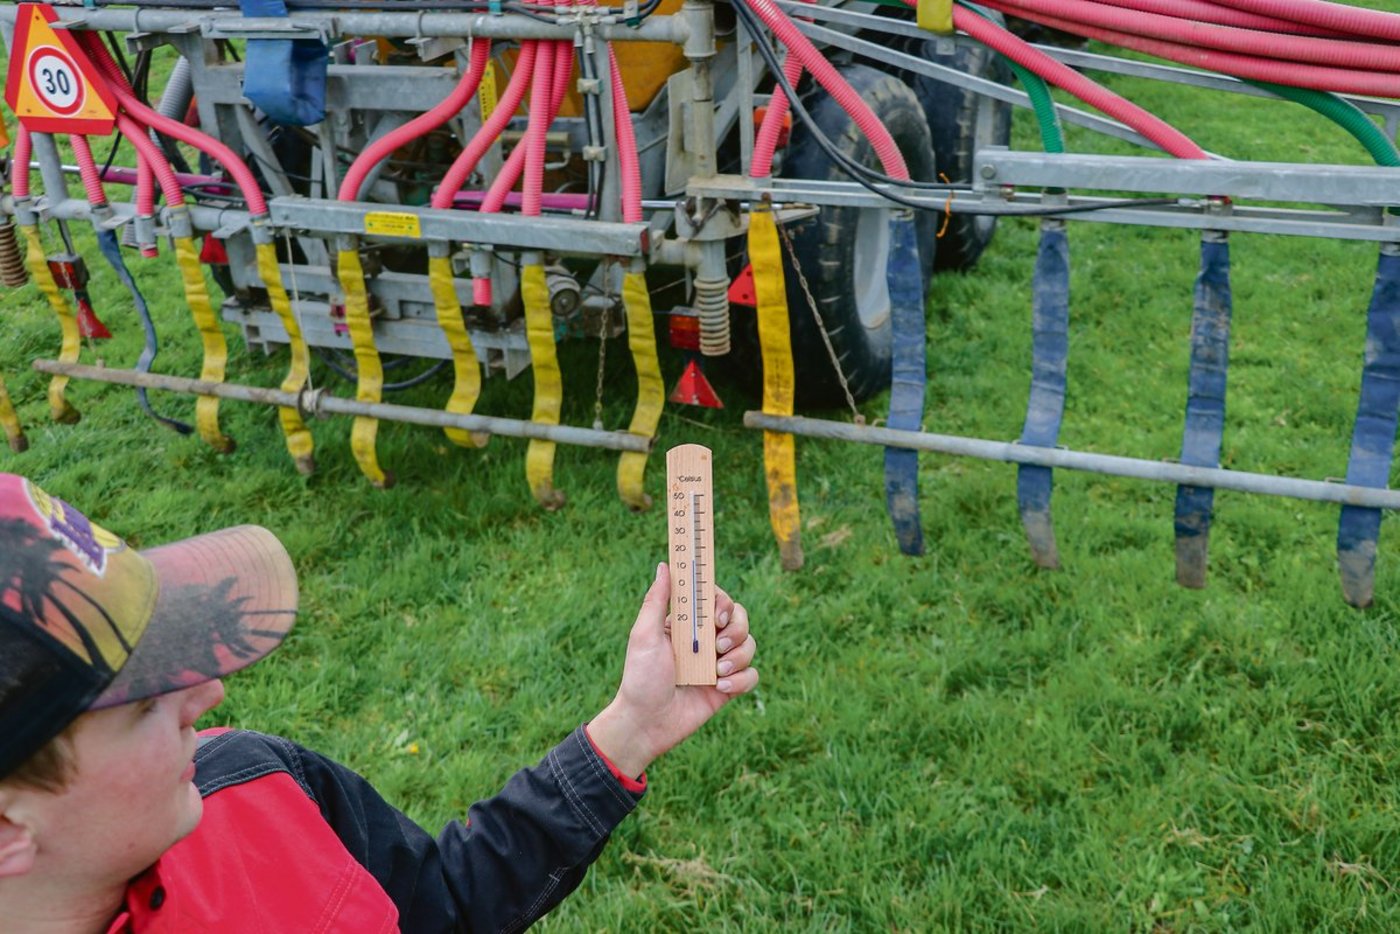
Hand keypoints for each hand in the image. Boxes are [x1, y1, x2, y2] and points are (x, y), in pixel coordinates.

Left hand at [587, 563, 757, 778]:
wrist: (646, 723)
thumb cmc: (640, 678)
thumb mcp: (644, 636)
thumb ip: (656, 600)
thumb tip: (665, 565)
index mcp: (687, 623)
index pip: (715, 598)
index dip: (722, 601)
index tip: (715, 614)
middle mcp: (706, 640)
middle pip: (739, 618)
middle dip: (736, 628)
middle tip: (719, 642)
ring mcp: (718, 663)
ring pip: (749, 644)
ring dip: (738, 656)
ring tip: (717, 673)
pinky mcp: (728, 687)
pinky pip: (752, 675)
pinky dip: (742, 679)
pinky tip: (720, 688)